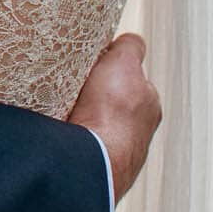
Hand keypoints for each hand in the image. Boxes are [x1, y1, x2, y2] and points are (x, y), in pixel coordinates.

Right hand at [66, 33, 160, 202]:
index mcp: (150, 107)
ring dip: (82, 117)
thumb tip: (131, 41)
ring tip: (66, 110)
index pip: (131, 79)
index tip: (93, 67)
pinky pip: (80, 145)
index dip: (110, 68)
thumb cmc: (112, 114)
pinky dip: (71, 137)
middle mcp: (138, 134)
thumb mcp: (123, 63)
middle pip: (112, 103)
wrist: (91, 161)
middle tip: (76, 88)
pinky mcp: (94, 170)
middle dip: (95, 96)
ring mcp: (117, 155)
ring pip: (95, 125)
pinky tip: (62, 131)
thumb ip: (129, 48)